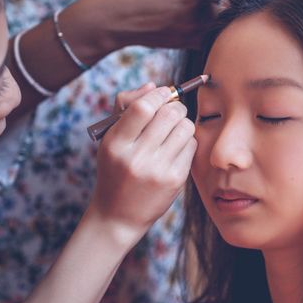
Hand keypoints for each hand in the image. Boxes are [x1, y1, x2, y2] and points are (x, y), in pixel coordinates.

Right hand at [64, 0, 233, 53]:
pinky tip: (194, 15)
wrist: (115, 19)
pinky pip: (209, 35)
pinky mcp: (189, 44)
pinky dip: (209, 25)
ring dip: (219, 12)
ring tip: (197, 2)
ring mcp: (195, 34)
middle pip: (229, 7)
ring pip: (221, 23)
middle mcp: (200, 18)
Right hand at [89, 84, 196, 242]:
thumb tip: (153, 86)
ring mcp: (157, 170)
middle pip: (169, 114)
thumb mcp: (110, 141)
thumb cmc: (115, 171)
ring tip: (173, 130)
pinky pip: (191, 146)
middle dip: (175, 107)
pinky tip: (176, 148)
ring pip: (185, 128)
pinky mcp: (175, 180)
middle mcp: (136, 157)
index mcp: (115, 144)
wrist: (118, 215)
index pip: (142, 107)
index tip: (163, 93)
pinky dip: (187, 141)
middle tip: (172, 111)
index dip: (157, 95)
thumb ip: (126, 108)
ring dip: (182, 123)